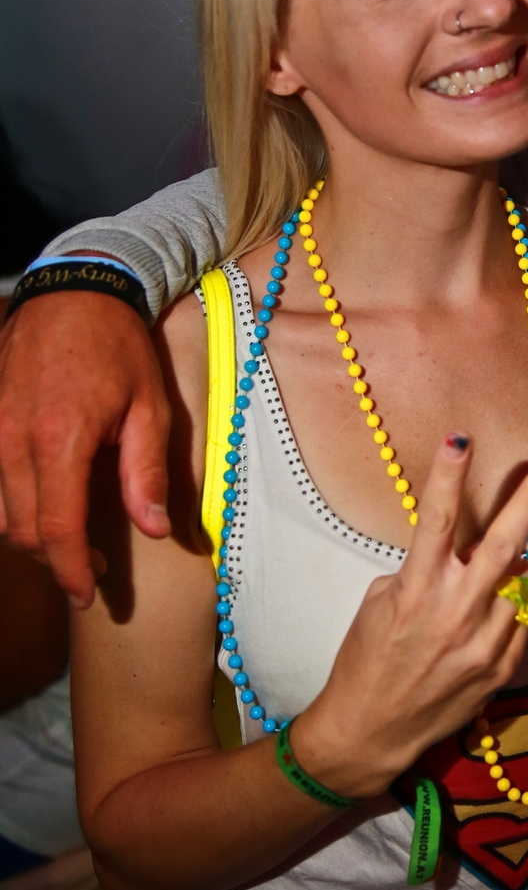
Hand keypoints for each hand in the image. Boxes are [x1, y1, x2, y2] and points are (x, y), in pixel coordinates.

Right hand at [0, 294, 171, 606]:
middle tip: (89, 569)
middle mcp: (13, 439)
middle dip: (54, 561)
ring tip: (70, 538)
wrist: (74, 292)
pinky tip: (43, 502)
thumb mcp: (149, 407)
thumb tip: (151, 530)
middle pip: (21, 529)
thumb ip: (146, 472)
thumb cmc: (118, 348)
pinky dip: (12, 504)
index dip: (70, 572)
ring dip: (32, 535)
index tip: (87, 597)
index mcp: (60, 439)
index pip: (55, 529)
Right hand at [290, 436, 527, 796]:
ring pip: (521, 582)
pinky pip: (520, 620)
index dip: (449, 474)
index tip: (461, 437)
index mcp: (417, 590)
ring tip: (501, 561)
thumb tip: (464, 553)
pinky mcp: (501, 670)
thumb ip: (425, 572)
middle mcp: (455, 613)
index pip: (438, 520)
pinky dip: (512, 603)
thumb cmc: (366, 659)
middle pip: (505, 544)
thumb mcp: (381, 603)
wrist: (371, 731)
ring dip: (517, 563)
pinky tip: (494, 606)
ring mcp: (483, 644)